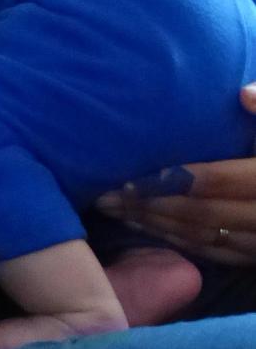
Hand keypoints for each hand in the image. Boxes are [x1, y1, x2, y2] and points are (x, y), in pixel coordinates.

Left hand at [95, 84, 255, 264]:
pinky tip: (154, 232)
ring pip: (207, 238)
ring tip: (117, 213)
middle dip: (151, 207)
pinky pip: (222, 254)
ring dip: (159, 228)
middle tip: (106, 196)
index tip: (130, 174)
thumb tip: (242, 93)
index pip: (218, 181)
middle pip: (203, 214)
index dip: (173, 179)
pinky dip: (184, 244)